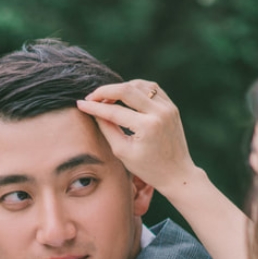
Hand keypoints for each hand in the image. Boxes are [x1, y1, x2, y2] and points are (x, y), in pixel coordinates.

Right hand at [76, 80, 196, 196]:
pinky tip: (125, 95)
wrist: (177, 173)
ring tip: (107, 98)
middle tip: (91, 97)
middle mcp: (159, 112)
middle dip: (105, 91)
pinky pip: (151, 88)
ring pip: (139, 85)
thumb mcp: (123, 152)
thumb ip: (108, 129)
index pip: (114, 111)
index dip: (94, 106)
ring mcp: (168, 107)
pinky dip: (136, 88)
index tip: (80, 104)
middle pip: (126, 90)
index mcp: (147, 127)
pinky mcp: (172, 106)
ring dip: (121, 88)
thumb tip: (95, 111)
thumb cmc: (148, 168)